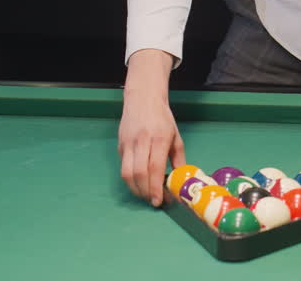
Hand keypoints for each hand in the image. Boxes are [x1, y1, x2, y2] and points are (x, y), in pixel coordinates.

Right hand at [118, 49, 185, 206]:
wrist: (143, 98)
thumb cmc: (162, 119)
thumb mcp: (176, 136)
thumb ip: (178, 159)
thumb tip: (180, 179)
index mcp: (159, 138)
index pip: (155, 167)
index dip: (156, 187)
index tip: (159, 201)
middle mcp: (141, 141)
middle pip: (139, 173)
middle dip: (145, 192)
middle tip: (153, 200)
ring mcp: (128, 143)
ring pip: (126, 173)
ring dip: (135, 189)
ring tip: (145, 195)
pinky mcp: (120, 145)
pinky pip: (123, 167)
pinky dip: (129, 179)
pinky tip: (138, 183)